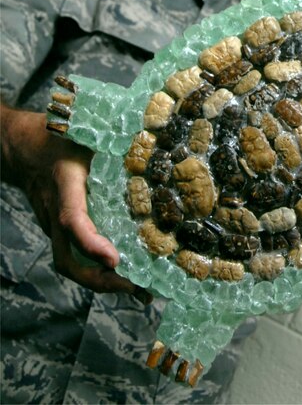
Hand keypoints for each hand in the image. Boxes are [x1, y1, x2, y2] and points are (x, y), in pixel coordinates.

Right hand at [1, 104, 150, 299]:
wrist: (22, 147)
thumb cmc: (59, 135)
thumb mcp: (86, 133)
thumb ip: (114, 137)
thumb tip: (154, 135)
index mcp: (65, 183)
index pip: (73, 220)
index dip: (92, 243)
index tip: (115, 260)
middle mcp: (56, 211)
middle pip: (69, 259)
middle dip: (101, 279)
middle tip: (137, 288)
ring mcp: (53, 224)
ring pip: (70, 263)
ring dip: (102, 281)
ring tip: (140, 292)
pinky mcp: (58, 229)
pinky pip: (74, 255)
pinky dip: (97, 268)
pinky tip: (126, 273)